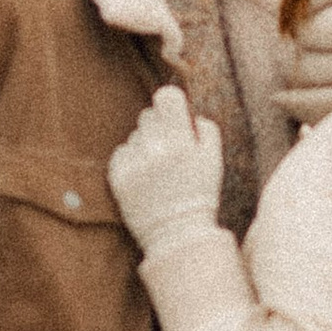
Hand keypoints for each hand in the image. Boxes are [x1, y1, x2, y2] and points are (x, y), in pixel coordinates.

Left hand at [106, 85, 223, 257]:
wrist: (177, 235)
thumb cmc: (199, 196)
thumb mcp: (214, 161)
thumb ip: (205, 129)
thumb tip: (190, 113)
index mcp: (181, 141)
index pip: (166, 96)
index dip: (171, 103)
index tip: (174, 114)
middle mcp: (155, 148)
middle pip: (148, 114)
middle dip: (159, 127)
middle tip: (169, 150)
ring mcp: (134, 163)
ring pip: (135, 135)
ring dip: (145, 146)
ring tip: (157, 171)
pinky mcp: (117, 176)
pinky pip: (121, 153)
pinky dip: (131, 162)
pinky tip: (144, 179)